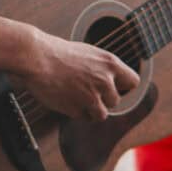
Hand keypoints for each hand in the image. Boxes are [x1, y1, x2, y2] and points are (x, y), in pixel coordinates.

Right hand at [13, 31, 139, 122]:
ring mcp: (92, 97)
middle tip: (85, 89)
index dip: (123, 86)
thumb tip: (112, 81)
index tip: (114, 86)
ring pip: (102, 114)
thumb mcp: (88, 53)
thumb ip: (103, 68)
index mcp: (110, 63)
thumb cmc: (59, 52)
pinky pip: (83, 118)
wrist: (37, 57)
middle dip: (103, 98)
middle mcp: (105, 81)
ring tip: (76, 94)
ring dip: (91, 109)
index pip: (133, 82)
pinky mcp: (77, 110)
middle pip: (116, 101)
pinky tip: (66, 98)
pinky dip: (76, 112)